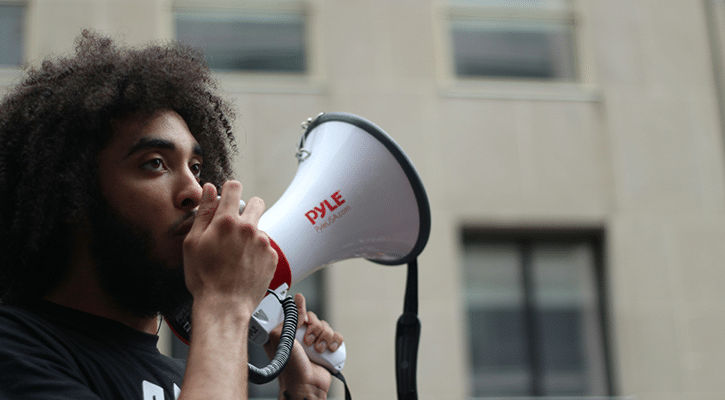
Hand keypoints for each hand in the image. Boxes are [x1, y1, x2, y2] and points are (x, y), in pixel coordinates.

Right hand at [183, 181, 276, 313]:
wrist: (225, 306)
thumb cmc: (205, 279)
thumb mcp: (193, 243)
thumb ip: (203, 212)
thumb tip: (209, 189)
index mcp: (227, 222)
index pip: (234, 187)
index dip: (229, 190)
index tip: (227, 198)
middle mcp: (249, 228)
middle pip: (256, 202)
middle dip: (247, 208)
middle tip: (236, 225)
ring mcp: (263, 243)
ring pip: (260, 227)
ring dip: (250, 234)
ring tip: (236, 254)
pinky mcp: (272, 256)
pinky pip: (266, 246)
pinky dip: (257, 251)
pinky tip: (244, 264)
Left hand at [265, 293, 343, 399]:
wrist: (306, 385)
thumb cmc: (290, 367)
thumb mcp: (281, 339)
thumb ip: (287, 318)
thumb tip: (297, 302)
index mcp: (287, 331)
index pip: (296, 311)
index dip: (301, 312)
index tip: (303, 319)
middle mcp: (301, 335)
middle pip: (314, 317)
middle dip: (314, 328)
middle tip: (308, 341)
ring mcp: (315, 341)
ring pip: (326, 326)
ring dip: (323, 337)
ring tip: (317, 350)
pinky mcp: (328, 348)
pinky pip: (337, 336)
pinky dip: (334, 341)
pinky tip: (328, 350)